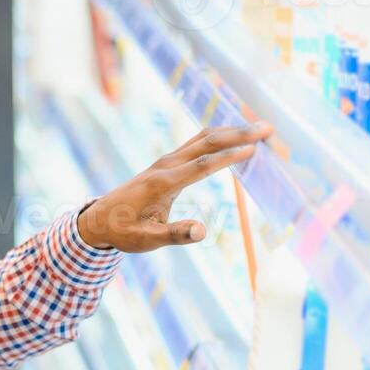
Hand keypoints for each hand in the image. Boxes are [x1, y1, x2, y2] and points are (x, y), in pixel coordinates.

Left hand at [77, 123, 273, 252]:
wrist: (100, 218)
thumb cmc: (123, 231)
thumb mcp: (146, 241)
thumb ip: (174, 235)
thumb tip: (202, 232)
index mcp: (163, 184)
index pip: (202, 166)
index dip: (228, 157)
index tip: (254, 151)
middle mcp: (166, 166)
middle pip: (207, 142)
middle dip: (239, 134)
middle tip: (269, 130)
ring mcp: (167, 161)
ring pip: (203, 137)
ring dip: (233, 130)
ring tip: (261, 129)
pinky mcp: (168, 162)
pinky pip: (198, 143)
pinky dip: (220, 136)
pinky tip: (236, 135)